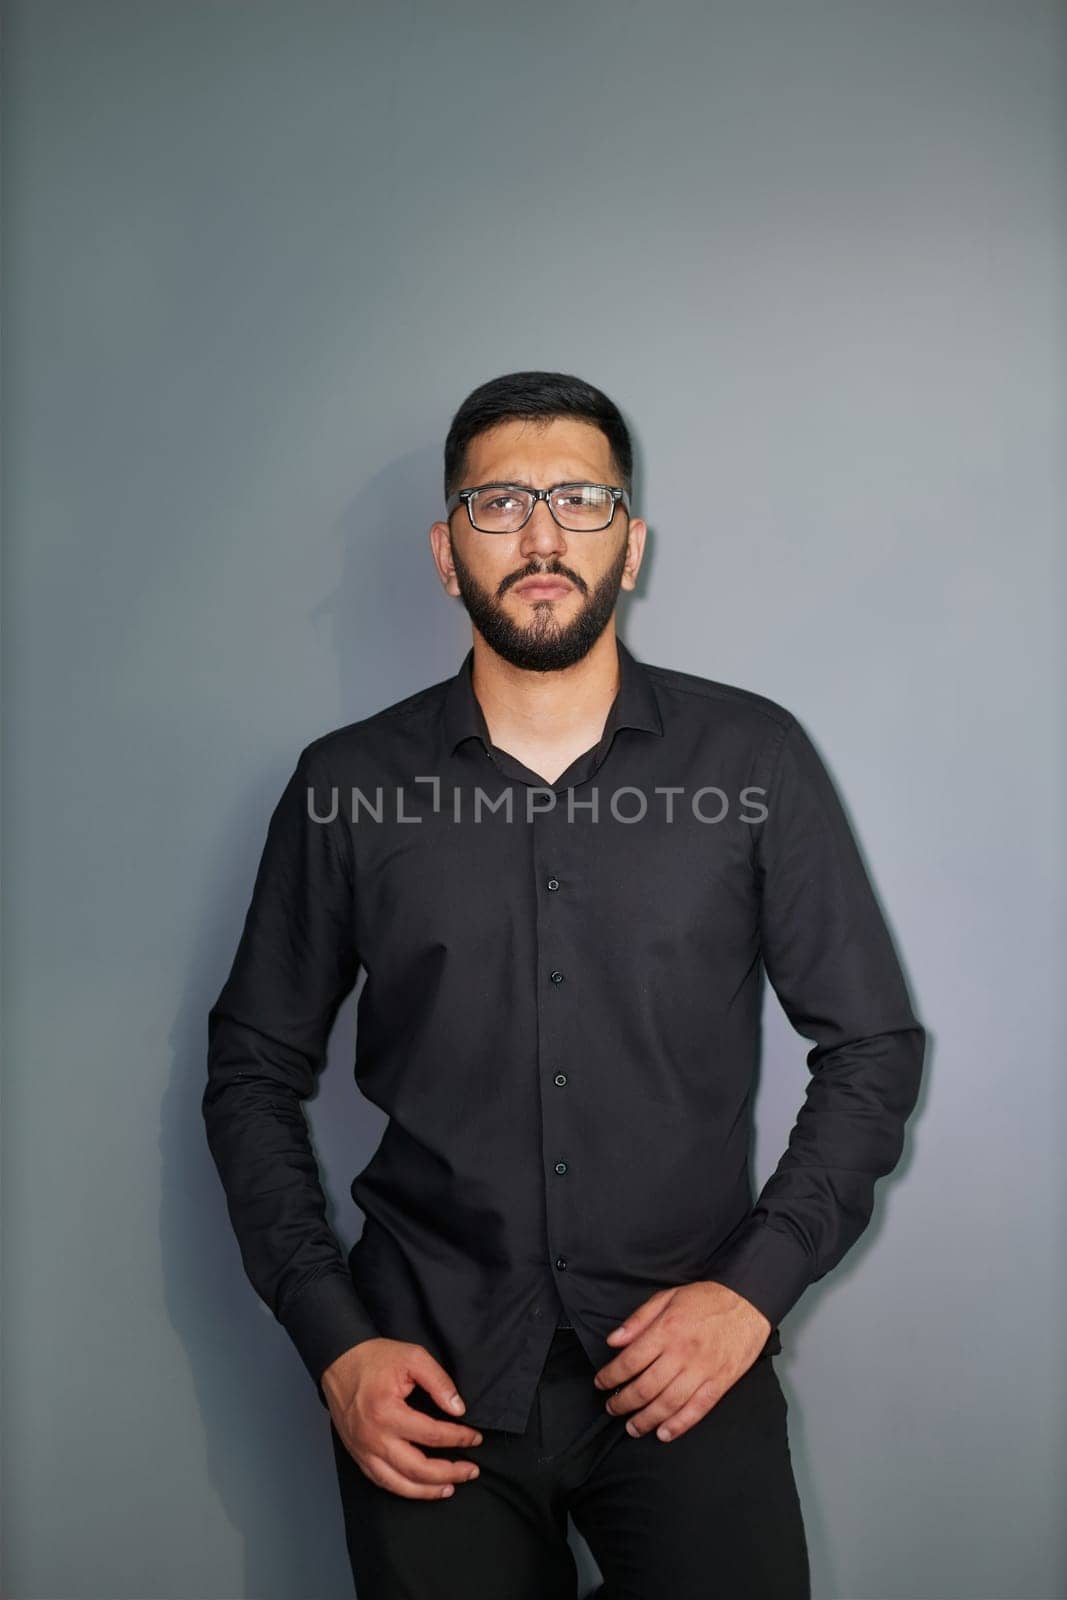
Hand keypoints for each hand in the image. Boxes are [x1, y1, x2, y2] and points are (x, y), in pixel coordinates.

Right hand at [322, 1337, 483, 1499]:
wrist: (339, 1362)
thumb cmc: (375, 1358)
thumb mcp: (413, 1357)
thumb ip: (439, 1382)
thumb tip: (458, 1409)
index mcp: (387, 1412)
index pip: (432, 1435)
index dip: (459, 1438)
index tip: (475, 1437)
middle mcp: (374, 1438)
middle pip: (418, 1469)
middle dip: (450, 1473)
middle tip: (471, 1470)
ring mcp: (363, 1451)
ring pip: (399, 1484)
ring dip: (428, 1491)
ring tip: (451, 1487)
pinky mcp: (358, 1455)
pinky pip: (382, 1481)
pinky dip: (404, 1490)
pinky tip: (420, 1488)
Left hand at [592, 1281, 771, 1442]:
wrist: (748, 1303)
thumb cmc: (706, 1299)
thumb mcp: (668, 1296)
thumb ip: (639, 1319)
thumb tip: (614, 1340)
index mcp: (667, 1330)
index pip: (630, 1361)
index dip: (611, 1376)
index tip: (601, 1383)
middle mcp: (682, 1353)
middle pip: (645, 1387)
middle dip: (623, 1402)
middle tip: (611, 1408)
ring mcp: (702, 1370)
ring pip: (668, 1404)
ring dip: (646, 1420)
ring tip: (632, 1427)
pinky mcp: (720, 1383)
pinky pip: (697, 1410)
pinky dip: (679, 1425)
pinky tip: (663, 1433)